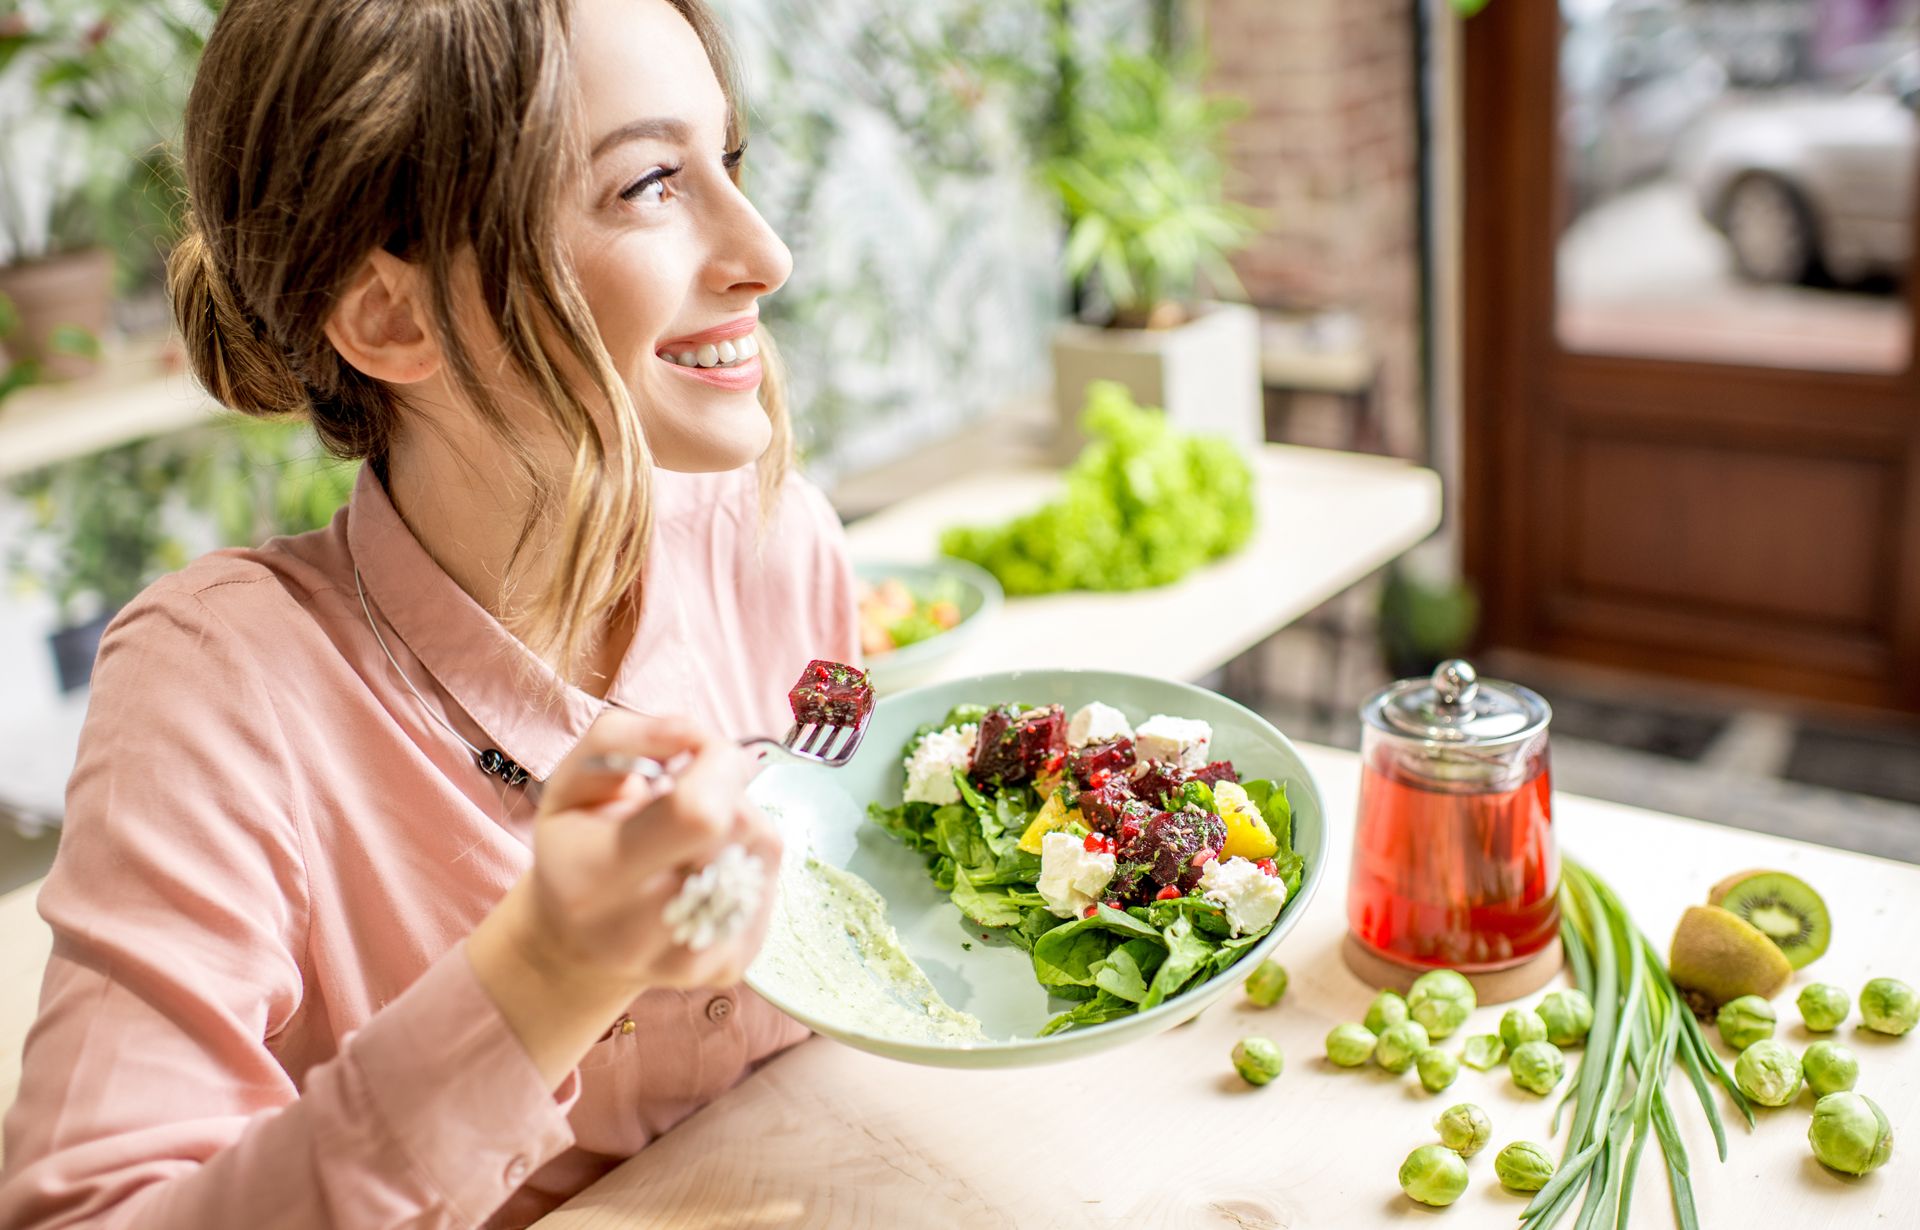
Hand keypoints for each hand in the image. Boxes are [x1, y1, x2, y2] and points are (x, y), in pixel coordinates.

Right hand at [468, 711, 780, 1085]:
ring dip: (741, 822)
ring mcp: (691, 960)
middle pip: (740, 827)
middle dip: (727, 789)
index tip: (696, 754)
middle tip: (689, 794)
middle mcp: (639, 932)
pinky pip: (772, 882)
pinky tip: (708, 867)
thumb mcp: (570, 780)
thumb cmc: (576, 846)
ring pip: (764, 850)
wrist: (575, 944)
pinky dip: (749, 859)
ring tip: (693, 835)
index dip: (716, 764)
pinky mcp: (731, 968)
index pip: (698, 813)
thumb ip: (623, 738)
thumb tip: (697, 734)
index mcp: (592, 879)